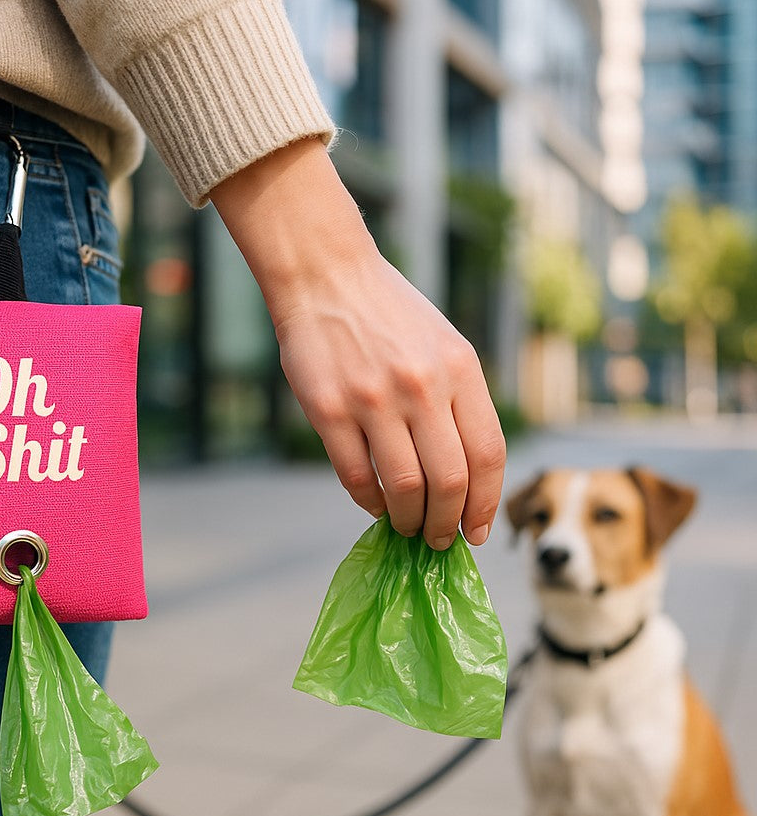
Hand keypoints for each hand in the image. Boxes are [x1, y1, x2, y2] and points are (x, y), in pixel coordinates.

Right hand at [209, 140, 504, 547]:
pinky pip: (356, 477)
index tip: (477, 531)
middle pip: (450, 481)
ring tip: (407, 527)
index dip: (486, 504)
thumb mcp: (443, 345)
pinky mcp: (329, 411)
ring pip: (404, 487)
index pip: (488, 455)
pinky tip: (375, 504)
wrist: (327, 275)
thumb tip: (467, 477)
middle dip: (447, 524)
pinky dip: (369, 502)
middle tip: (439, 540)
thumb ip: (459, 401)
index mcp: (459, 368)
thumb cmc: (389, 314)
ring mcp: (374, 399)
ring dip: (409, 519)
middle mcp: (422, 385)